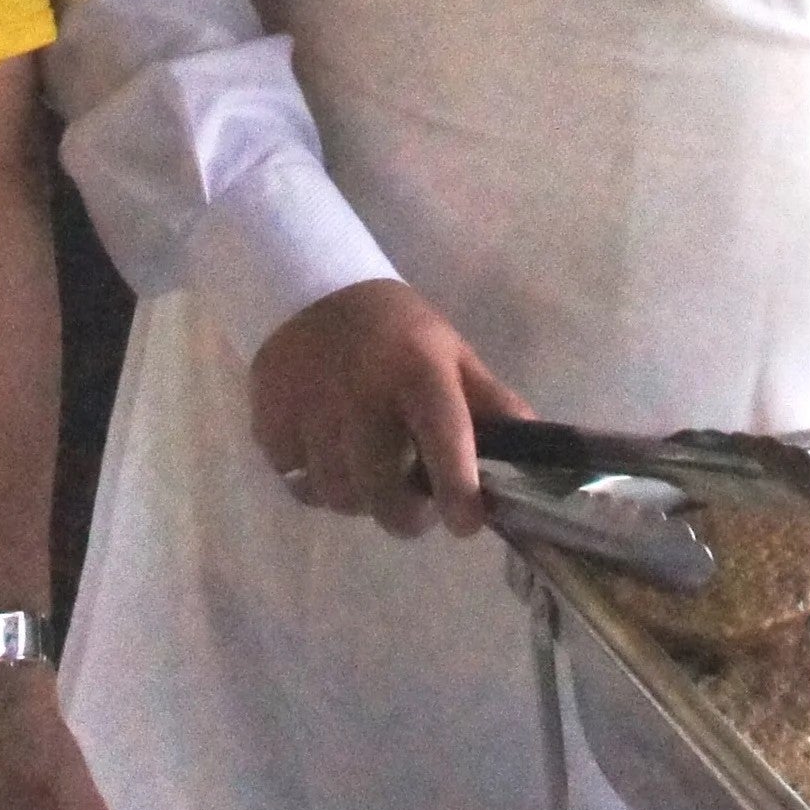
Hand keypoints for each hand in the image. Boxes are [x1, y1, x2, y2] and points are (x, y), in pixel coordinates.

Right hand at [248, 278, 530, 538]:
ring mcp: (309, 409)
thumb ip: (492, 406)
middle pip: (383, 491)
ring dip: (358, 495)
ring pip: (338, 496)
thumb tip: (540, 457)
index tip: (466, 523)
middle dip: (406, 511)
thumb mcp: (451, 353)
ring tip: (366, 463)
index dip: (457, 488)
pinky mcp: (269, 421)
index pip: (443, 436)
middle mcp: (361, 392)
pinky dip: (315, 480)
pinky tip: (326, 448)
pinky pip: (297, 483)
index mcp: (417, 371)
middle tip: (414, 497)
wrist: (307, 286)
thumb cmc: (396, 330)